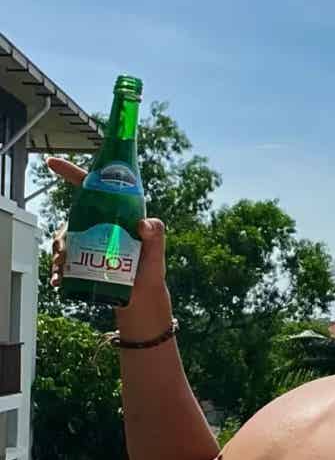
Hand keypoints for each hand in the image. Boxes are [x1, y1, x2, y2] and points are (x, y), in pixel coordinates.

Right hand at [46, 157, 166, 308]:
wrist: (143, 296)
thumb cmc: (151, 269)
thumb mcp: (157, 251)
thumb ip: (156, 234)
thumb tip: (143, 225)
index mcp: (114, 213)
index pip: (91, 187)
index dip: (71, 172)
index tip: (53, 163)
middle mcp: (98, 224)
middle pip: (72, 218)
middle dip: (64, 235)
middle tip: (66, 251)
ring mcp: (88, 242)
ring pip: (63, 240)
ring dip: (59, 254)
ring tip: (64, 270)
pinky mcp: (82, 260)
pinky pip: (63, 260)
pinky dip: (58, 270)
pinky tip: (60, 281)